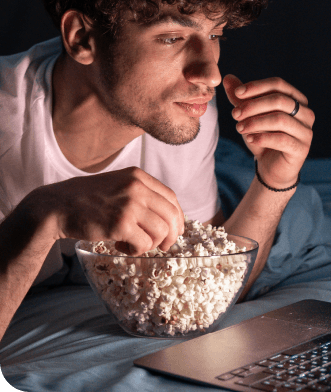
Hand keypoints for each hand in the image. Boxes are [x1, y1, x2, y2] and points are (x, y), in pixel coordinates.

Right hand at [42, 167, 183, 254]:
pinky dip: (136, 250)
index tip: (174, 231)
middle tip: (163, 246)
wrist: (58, 206)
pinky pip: (144, 243)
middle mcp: (137, 188)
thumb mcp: (119, 185)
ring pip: (160, 231)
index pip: (171, 198)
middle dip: (171, 235)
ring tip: (133, 243)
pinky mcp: (120, 224)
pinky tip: (122, 246)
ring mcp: (129, 205)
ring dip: (150, 243)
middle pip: (171, 215)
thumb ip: (142, 194)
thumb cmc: (89, 199)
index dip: (177, 218)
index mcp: (139, 177)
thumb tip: (169, 217)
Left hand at [223, 74, 314, 188]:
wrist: (271, 168)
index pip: (278, 84)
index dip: (257, 86)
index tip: (237, 93)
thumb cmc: (263, 138)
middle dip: (254, 105)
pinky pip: (282, 139)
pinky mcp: (302, 149)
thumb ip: (241, 98)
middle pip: (280, 100)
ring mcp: (306, 131)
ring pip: (280, 119)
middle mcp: (306, 113)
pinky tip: (250, 139)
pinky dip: (263, 138)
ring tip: (239, 128)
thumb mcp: (249, 116)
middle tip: (234, 114)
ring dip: (256, 122)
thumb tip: (228, 78)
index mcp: (296, 99)